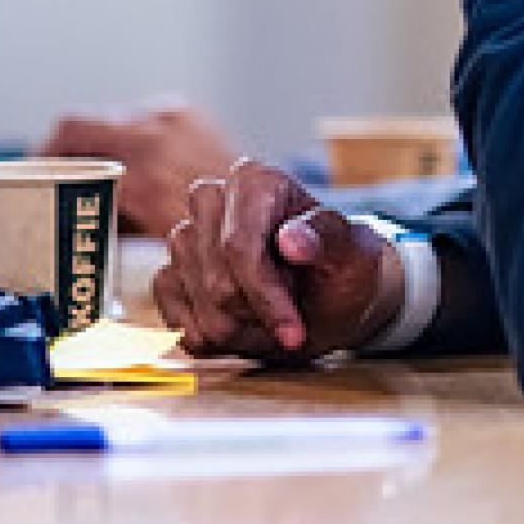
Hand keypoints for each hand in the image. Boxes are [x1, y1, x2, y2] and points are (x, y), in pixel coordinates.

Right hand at [40, 104, 237, 238]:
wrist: (262, 201)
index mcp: (144, 159)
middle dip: (65, 150)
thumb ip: (113, 211)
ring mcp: (173, 114)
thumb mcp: (151, 228)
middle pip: (83, 123)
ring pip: (110, 118)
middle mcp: (156, 126)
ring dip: (99, 143)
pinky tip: (133, 164)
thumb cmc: (215, 226)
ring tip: (100, 173)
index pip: (71, 135)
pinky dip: (127, 138)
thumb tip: (83, 206)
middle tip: (61, 174)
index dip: (48, 158)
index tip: (45, 176)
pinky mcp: (186, 112)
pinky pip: (140, 117)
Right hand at [152, 161, 403, 360]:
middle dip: (260, 315)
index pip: (239, 246)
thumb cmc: (343, 265)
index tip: (294, 332)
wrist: (330, 295)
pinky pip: (178, 325)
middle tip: (293, 314)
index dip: (266, 295)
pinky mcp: (169, 277)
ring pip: (202, 312)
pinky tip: (245, 328)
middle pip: (218, 284)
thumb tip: (292, 240)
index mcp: (254, 181)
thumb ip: (328, 238)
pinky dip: (216, 342)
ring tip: (273, 316)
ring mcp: (185, 240)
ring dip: (244, 332)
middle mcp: (211, 201)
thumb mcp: (354, 251)